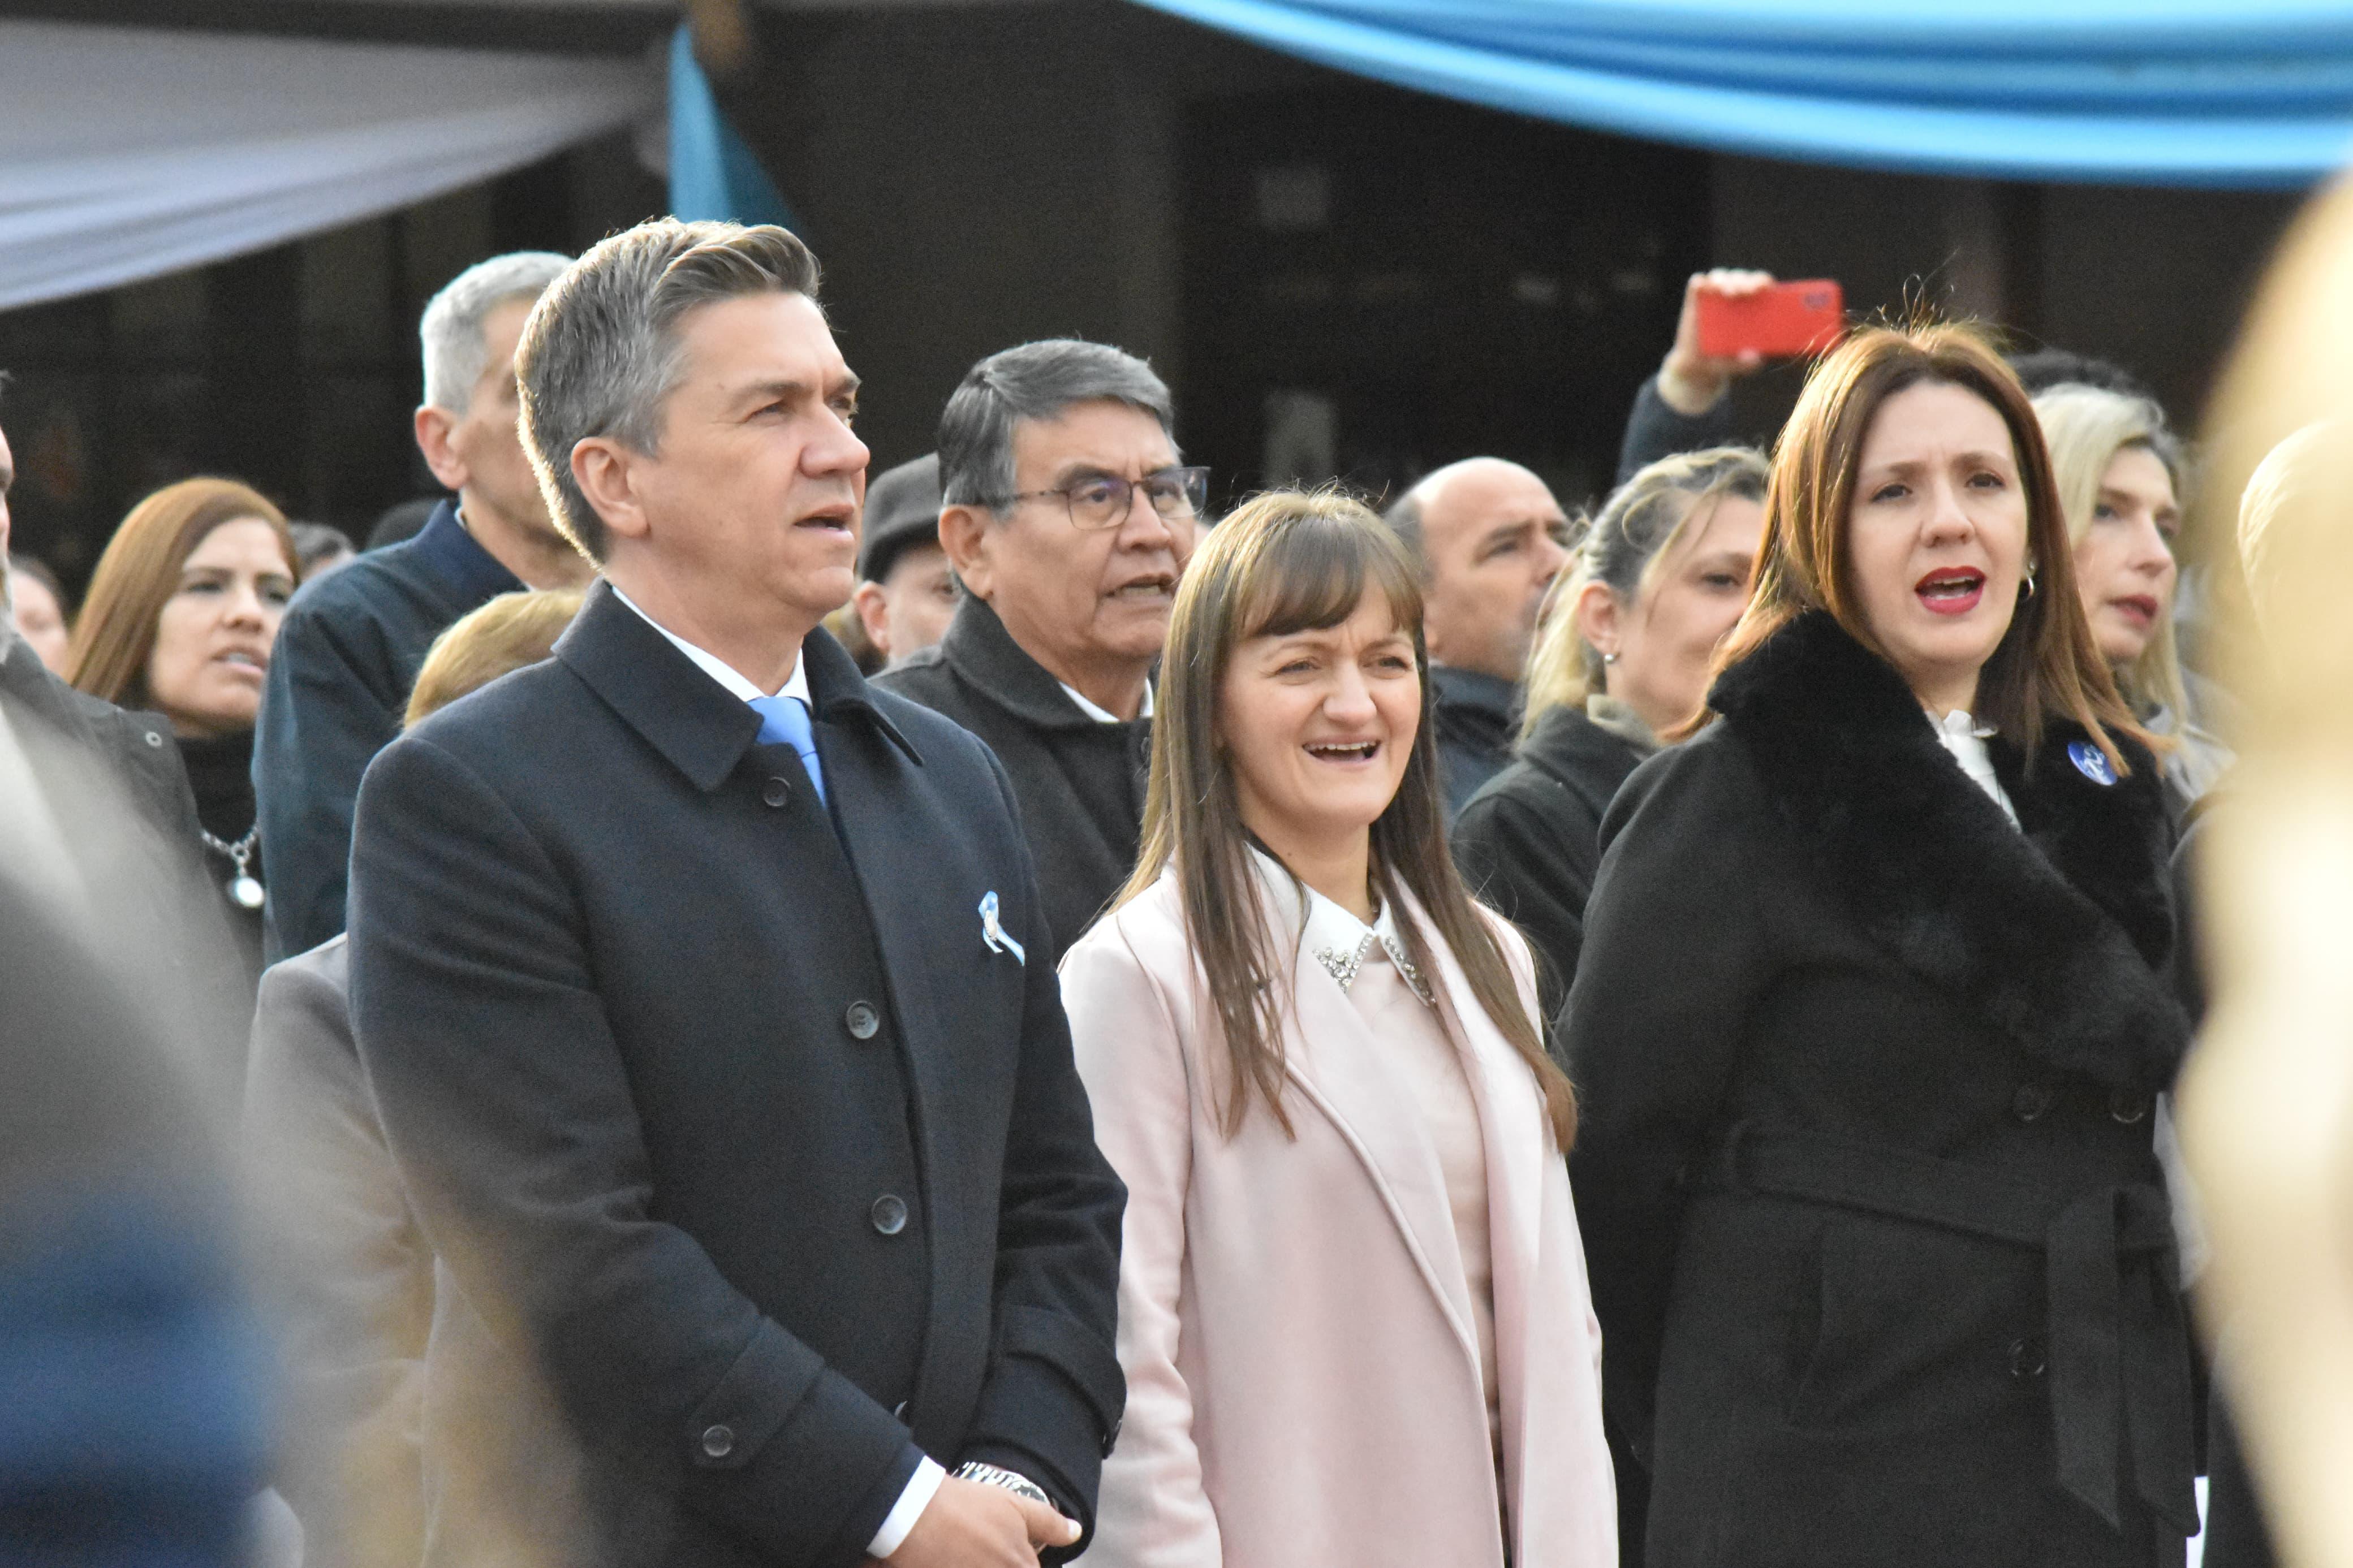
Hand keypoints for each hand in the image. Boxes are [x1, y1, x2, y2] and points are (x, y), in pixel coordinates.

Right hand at [884, 1475, 1079, 1566]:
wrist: (914, 1514)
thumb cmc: (968, 1508)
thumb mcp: (1016, 1507)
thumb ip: (1049, 1524)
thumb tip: (1076, 1532)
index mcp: (1022, 1567)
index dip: (1023, 1559)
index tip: (1000, 1547)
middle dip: (999, 1560)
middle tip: (978, 1547)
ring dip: (982, 1563)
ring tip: (965, 1553)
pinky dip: (962, 1565)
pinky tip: (953, 1558)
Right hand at [1657, 268, 1775, 414]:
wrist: (1698, 367)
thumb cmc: (1725, 360)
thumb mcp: (1738, 365)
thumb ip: (1748, 364)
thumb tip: (1757, 358)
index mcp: (1750, 305)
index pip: (1759, 283)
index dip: (1762, 281)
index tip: (1764, 288)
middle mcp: (1732, 296)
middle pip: (1740, 277)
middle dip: (1744, 280)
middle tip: (1747, 292)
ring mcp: (1712, 296)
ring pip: (1720, 276)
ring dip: (1724, 280)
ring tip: (1727, 292)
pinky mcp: (1694, 300)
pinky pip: (1696, 284)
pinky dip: (1699, 282)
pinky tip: (1701, 285)